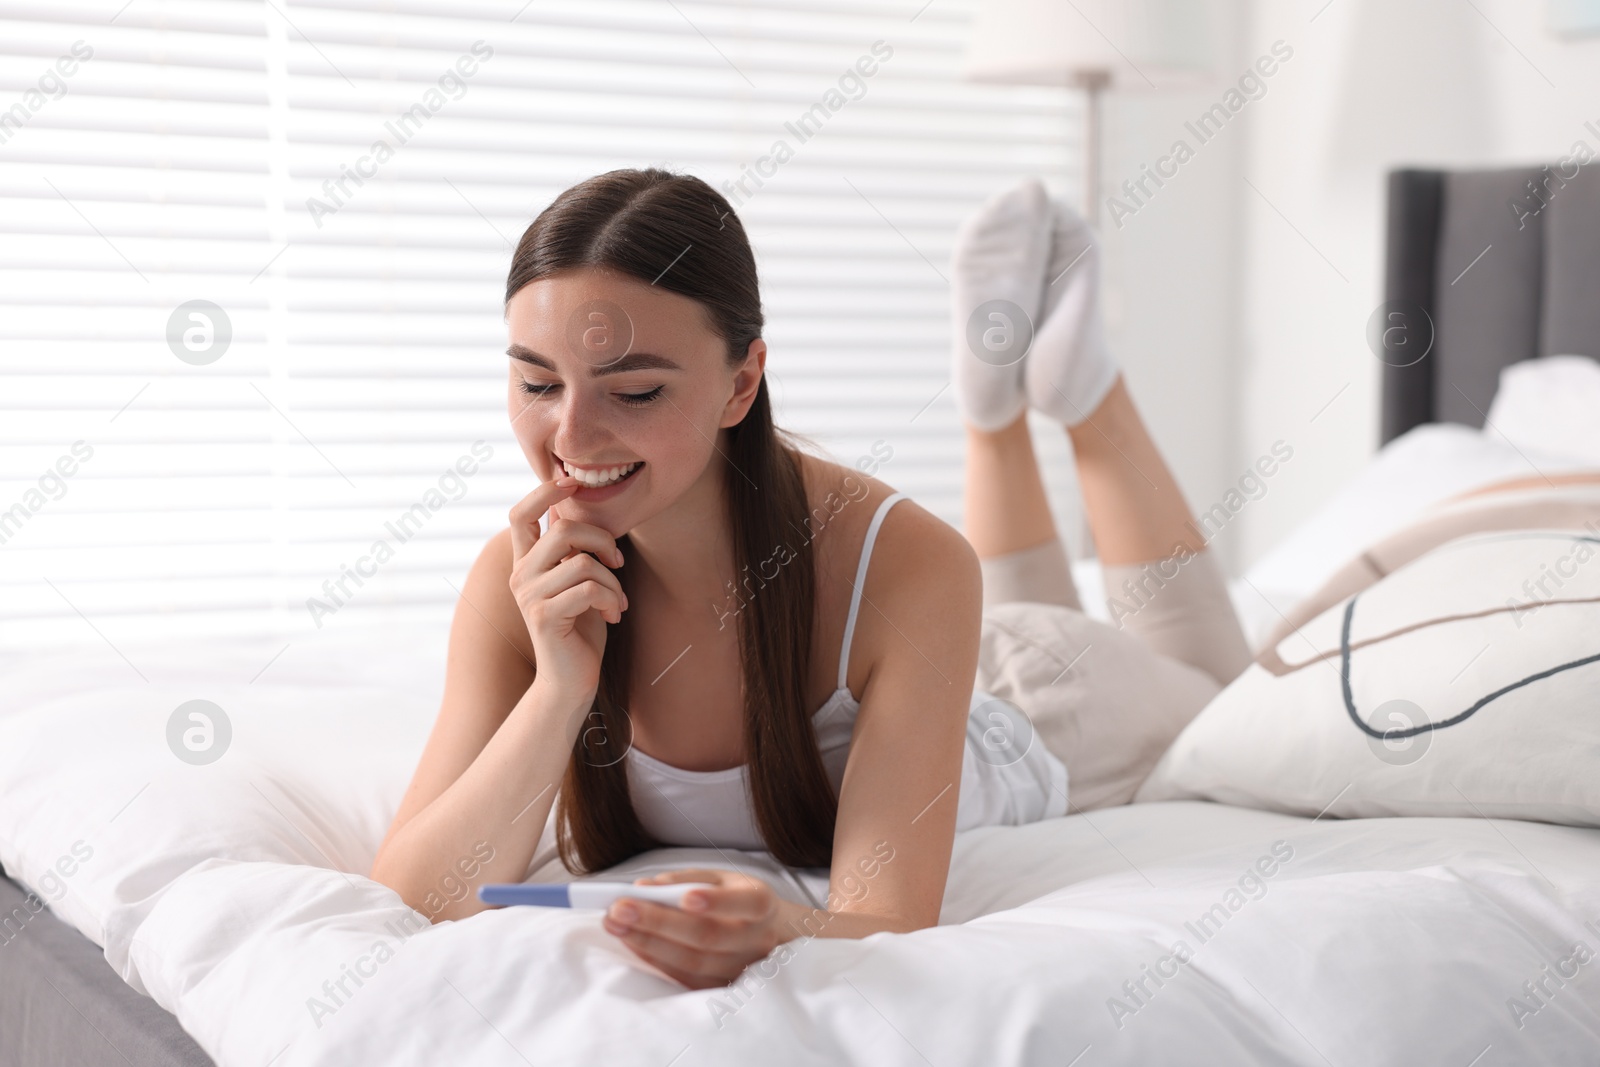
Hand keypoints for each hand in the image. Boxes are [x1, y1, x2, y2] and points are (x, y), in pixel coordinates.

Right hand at [507, 478, 627, 707]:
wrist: (571, 680)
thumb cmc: (581, 627)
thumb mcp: (577, 580)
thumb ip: (571, 547)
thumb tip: (570, 503)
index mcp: (526, 562)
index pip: (520, 513)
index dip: (545, 491)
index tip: (573, 484)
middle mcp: (520, 575)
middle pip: (563, 530)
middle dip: (602, 540)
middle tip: (618, 563)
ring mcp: (529, 596)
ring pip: (583, 562)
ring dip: (613, 580)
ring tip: (618, 600)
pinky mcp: (544, 617)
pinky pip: (589, 588)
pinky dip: (611, 598)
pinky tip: (614, 615)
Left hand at [601, 869, 788, 988]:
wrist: (765, 934)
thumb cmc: (735, 899)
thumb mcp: (720, 878)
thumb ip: (686, 879)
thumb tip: (645, 887)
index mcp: (762, 904)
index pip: (748, 903)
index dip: (719, 902)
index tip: (686, 897)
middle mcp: (757, 940)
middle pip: (709, 936)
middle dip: (660, 921)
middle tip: (620, 907)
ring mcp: (741, 969)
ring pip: (693, 961)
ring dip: (648, 942)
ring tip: (615, 923)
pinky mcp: (721, 987)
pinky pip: (685, 978)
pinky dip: (654, 959)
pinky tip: (632, 942)